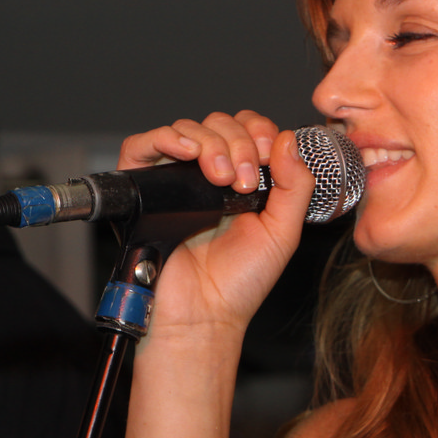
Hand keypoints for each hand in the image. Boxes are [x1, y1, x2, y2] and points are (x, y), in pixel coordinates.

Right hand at [116, 111, 315, 344]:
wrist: (204, 314)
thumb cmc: (240, 281)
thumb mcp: (283, 231)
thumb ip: (295, 185)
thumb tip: (289, 139)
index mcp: (242, 179)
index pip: (248, 129)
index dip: (259, 132)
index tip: (268, 156)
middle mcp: (207, 175)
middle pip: (219, 123)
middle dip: (238, 142)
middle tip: (244, 179)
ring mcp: (175, 180)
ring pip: (188, 129)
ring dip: (210, 143)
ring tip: (222, 178)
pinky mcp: (143, 189)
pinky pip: (143, 146)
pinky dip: (165, 138)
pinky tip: (186, 153)